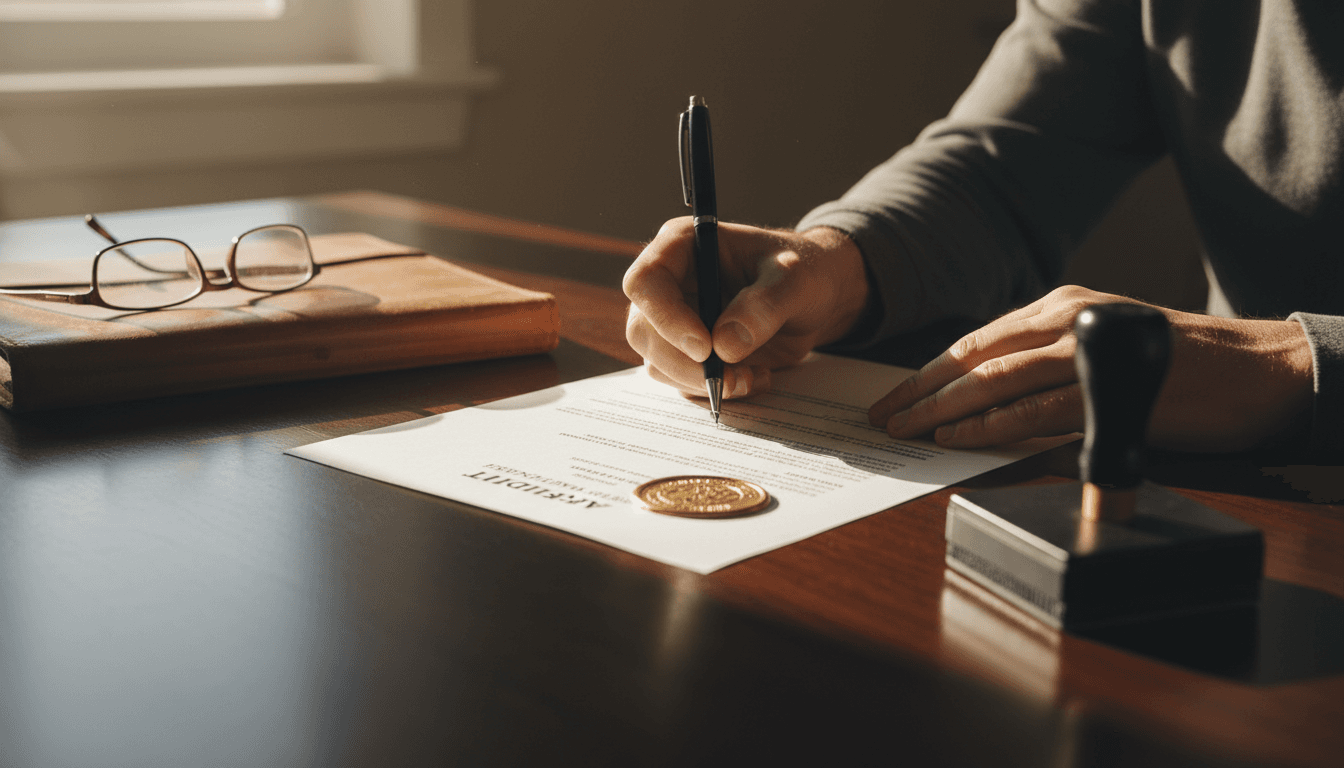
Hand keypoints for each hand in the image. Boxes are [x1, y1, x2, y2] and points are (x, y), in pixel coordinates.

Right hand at [624, 219, 868, 398]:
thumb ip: (764, 307)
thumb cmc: (803, 273)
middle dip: (685, 364)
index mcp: (682, 247)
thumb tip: (725, 347)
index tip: (705, 348)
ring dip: (702, 382)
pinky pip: (682, 382)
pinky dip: (716, 391)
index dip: (666, 318)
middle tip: (733, 376)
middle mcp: (669, 284)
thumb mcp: (795, 281)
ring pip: (658, 363)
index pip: (645, 282)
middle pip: (643, 331)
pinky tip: (754, 377)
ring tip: (752, 375)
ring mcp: (674, 321)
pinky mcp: (687, 353)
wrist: (816, 299)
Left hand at [868, 285, 1314, 451]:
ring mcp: (1085, 353)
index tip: (892, 398)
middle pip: (973, 358)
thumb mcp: (1095, 352)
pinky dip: (992, 425)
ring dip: (943, 408)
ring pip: (996, 380)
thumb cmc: (1175, 365)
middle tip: (881, 418)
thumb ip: (1042, 373)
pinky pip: (1036, 410)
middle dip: (919, 390)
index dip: (927, 372)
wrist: (1256, 370)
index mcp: (1057, 308)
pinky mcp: (1107, 391)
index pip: (975, 342)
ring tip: (905, 430)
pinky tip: (958, 438)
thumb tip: (985, 408)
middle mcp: (1065, 321)